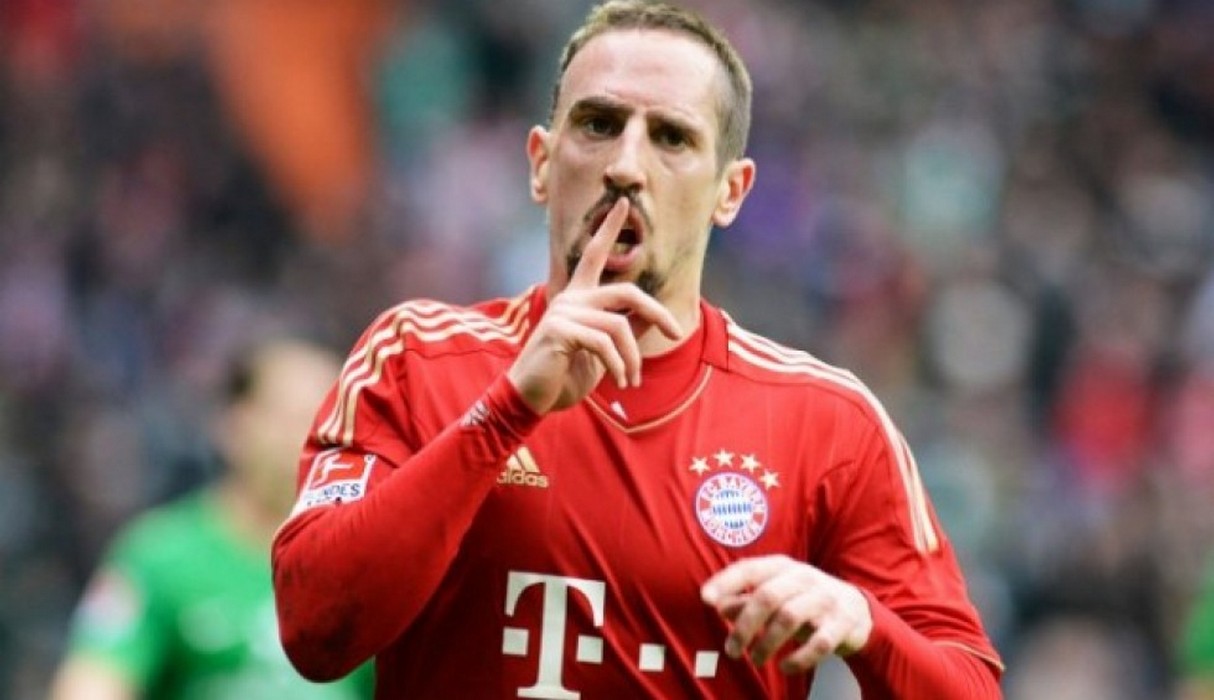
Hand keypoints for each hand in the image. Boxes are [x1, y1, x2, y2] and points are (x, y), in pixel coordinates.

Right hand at [508, 198, 681, 414]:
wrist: (532, 398)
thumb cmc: (565, 376)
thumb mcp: (603, 354)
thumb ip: (625, 330)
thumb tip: (653, 317)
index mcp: (579, 298)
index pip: (594, 254)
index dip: (609, 228)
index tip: (624, 203)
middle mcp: (570, 298)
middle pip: (626, 291)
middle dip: (657, 312)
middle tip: (676, 333)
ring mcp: (563, 311)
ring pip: (620, 325)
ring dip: (633, 358)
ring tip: (631, 380)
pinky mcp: (559, 329)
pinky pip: (605, 342)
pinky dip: (619, 365)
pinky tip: (620, 382)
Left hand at [700, 555, 872, 673]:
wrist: (856, 609)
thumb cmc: (804, 599)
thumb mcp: (775, 594)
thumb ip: (746, 599)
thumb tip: (718, 604)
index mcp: (783, 567)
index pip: (750, 569)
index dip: (726, 582)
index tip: (705, 599)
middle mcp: (804, 578)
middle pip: (767, 597)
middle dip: (744, 626)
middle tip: (731, 650)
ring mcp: (825, 599)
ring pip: (789, 618)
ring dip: (767, 643)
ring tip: (755, 659)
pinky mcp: (842, 623)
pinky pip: (819, 643)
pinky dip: (799, 659)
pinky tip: (785, 666)